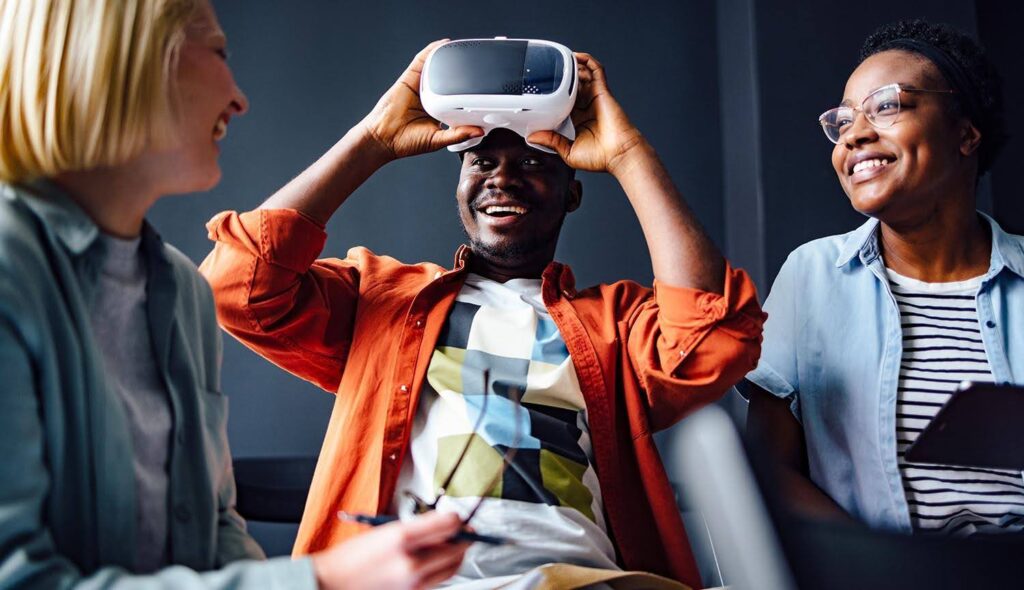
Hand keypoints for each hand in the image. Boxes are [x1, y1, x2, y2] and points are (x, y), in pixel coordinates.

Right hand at [311, 511, 468, 589]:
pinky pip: (438, 581)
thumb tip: (444, 524)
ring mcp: (413, 583)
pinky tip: (438, 561)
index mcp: (401, 538)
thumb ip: (416, 528)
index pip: (448, 524)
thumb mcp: (383, 531)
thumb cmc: (351, 557)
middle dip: (464, 537)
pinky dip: (443, 570)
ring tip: (456, 546)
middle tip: (466, 530)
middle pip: (456, 548)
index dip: (458, 518)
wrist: (332, 584)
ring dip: (458, 555)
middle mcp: (411, 562)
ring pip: (452, 568)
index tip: (458, 517)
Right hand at [360, 40, 483, 161]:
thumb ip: (459, 134)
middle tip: (475, 65)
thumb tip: (479, 131)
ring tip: (463, 50)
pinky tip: (443, 45)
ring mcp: (419, 85)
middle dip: (460, 72)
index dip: (466, 90)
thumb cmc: (407, 141)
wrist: (385, 137)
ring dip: (448, 58)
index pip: (455, 96)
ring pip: (436, 67)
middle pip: (447, 79)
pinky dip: (432, 51)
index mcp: (437, 109)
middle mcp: (428, 96)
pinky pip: (422, 60)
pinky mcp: (409, 78)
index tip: (481, 87)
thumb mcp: (439, 139)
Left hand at [527, 53, 646, 175]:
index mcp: (577, 120)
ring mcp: (594, 98)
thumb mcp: (567, 152)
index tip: (541, 92)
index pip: (562, 103)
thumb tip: (533, 137)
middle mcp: (586, 107)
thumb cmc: (600, 157)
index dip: (553, 96)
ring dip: (572, 67)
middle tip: (547, 71)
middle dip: (561, 78)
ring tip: (559, 60)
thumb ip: (551, 142)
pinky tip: (576, 56)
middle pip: (571, 87)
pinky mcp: (602, 91)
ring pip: (582, 76)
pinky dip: (587, 61)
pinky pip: (595, 70)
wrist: (619, 154)